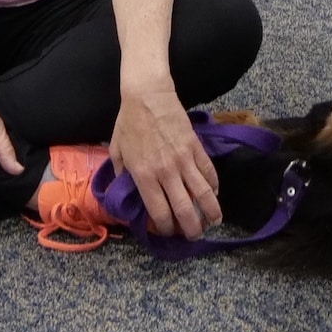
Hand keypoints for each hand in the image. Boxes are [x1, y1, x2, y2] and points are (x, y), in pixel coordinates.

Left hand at [110, 78, 219, 238]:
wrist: (148, 96)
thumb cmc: (129, 123)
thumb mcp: (117, 151)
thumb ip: (121, 175)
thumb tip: (124, 193)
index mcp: (145, 176)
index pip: (160, 212)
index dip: (167, 227)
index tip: (169, 232)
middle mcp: (167, 172)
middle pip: (185, 209)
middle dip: (192, 228)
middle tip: (194, 235)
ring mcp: (184, 160)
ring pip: (203, 193)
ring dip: (211, 212)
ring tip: (213, 222)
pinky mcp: (196, 148)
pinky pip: (209, 172)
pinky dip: (214, 186)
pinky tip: (215, 194)